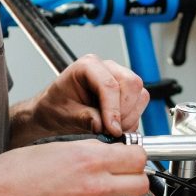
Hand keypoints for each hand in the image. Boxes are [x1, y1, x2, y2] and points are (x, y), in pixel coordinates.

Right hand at [0, 139, 148, 195]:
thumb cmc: (16, 170)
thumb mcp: (59, 145)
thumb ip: (89, 150)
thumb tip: (106, 152)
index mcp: (89, 159)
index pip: (138, 157)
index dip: (136, 154)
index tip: (131, 153)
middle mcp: (93, 185)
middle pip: (140, 184)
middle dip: (136, 176)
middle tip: (124, 170)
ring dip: (113, 191)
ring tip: (90, 182)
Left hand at [10, 54, 149, 144]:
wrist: (55, 111)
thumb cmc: (55, 106)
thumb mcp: (64, 115)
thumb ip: (85, 118)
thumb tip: (104, 126)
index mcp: (87, 66)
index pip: (109, 84)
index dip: (113, 109)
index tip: (112, 129)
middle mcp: (106, 68)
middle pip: (131, 84)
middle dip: (124, 111)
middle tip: (110, 130)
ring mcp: (118, 77)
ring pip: (139, 93)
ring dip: (129, 116)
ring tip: (111, 128)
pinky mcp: (126, 91)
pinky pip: (140, 103)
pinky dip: (132, 119)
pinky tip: (116, 126)